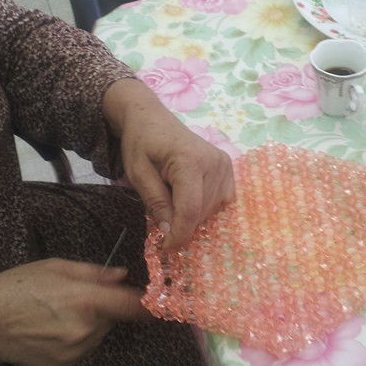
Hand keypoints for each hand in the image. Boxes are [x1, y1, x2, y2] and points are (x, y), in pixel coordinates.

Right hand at [0, 259, 147, 365]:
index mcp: (86, 300)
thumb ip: (92, 272)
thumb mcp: (54, 267)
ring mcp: (74, 353)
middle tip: (74, 299)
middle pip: (112, 320)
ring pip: (97, 336)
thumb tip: (121, 275)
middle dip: (102, 309)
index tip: (154, 300)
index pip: (132, 306)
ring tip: (56, 315)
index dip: (147, 303)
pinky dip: (73, 342)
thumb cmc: (15, 288)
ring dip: (89, 326)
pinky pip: (81, 352)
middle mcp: (85, 331)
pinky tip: (49, 332)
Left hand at [103, 79, 235, 249]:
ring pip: (212, 210)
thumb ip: (155, 202)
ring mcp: (224, 165)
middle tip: (160, 215)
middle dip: (181, 223)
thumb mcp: (138, 174)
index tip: (165, 247)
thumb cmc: (141, 143)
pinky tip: (189, 198)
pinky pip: (222, 201)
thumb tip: (169, 231)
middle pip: (201, 213)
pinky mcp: (228, 168)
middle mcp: (214, 163)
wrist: (152, 118)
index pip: (190, 210)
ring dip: (192, 215)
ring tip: (171, 197)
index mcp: (190, 161)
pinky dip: (205, 207)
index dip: (179, 235)